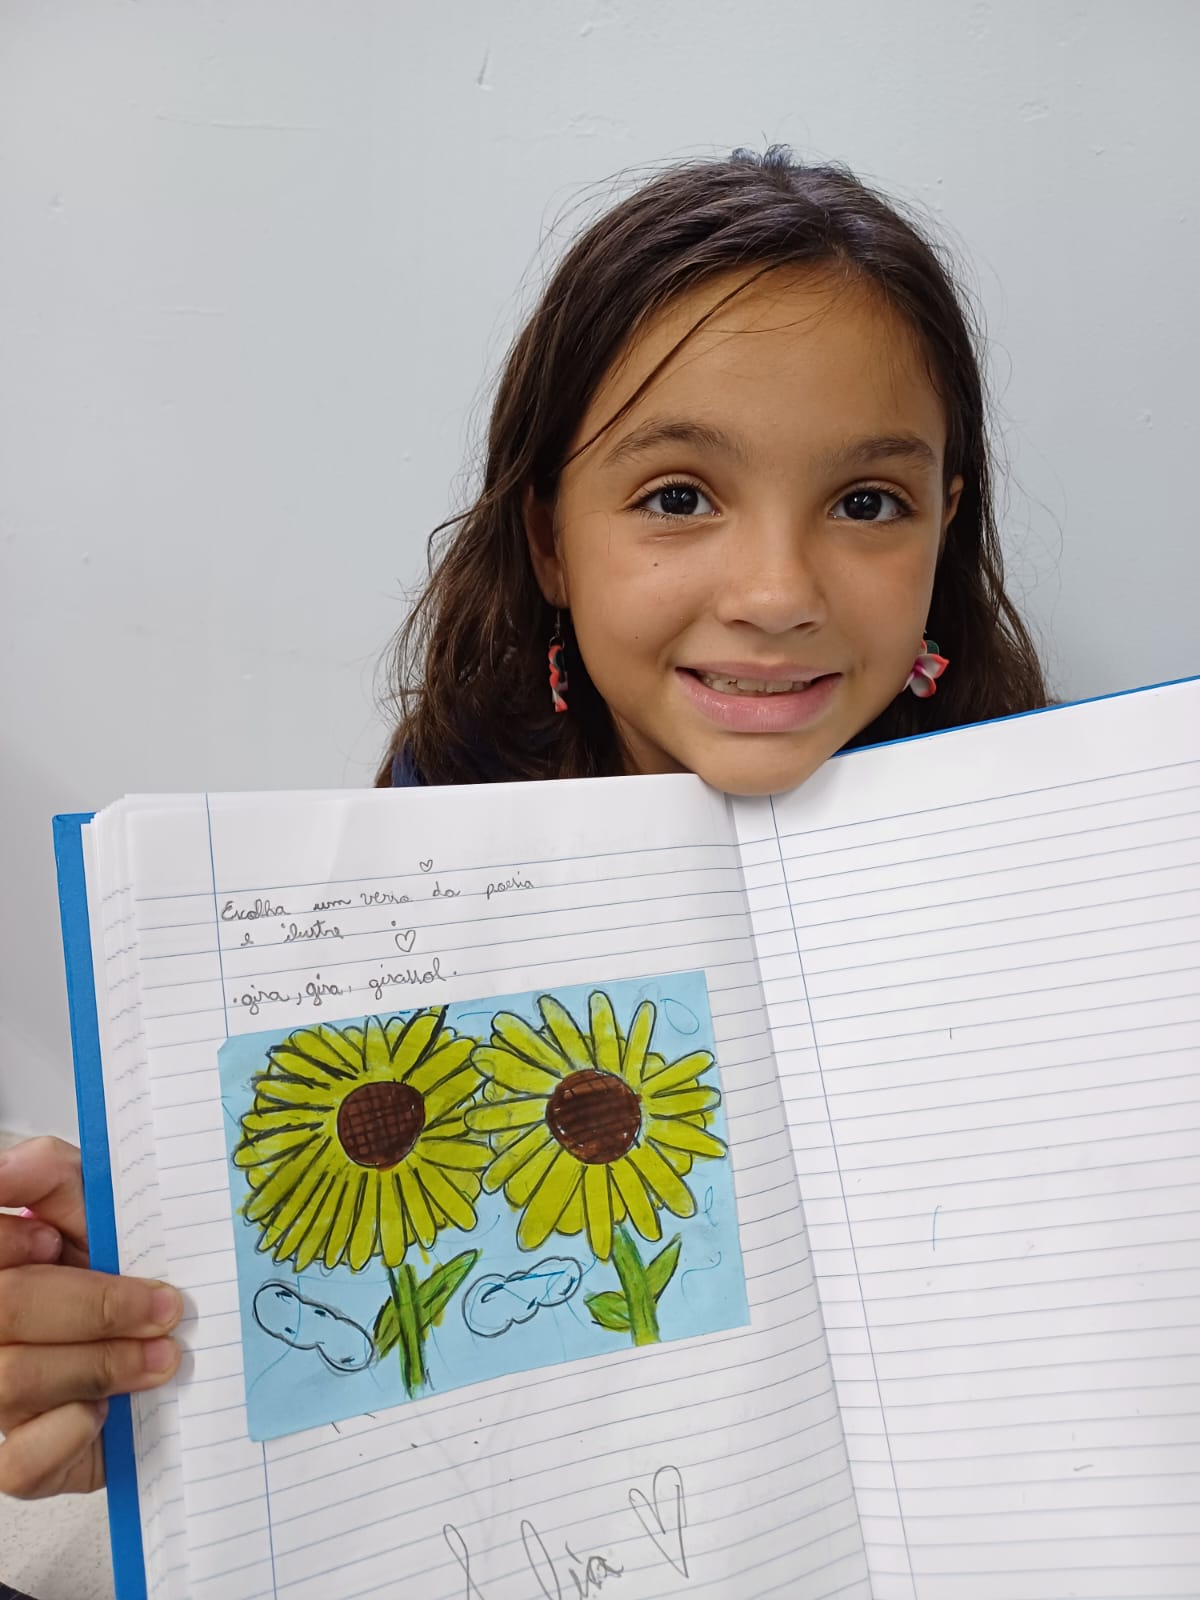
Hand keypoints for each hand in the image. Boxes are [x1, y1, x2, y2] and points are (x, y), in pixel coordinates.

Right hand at [0, 1137, 182, 1496]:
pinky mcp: (21, 1461)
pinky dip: (72, 1431)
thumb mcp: (93, 1201)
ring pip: (12, 1381)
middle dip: (94, 1307)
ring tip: (163, 1356)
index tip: (54, 1238)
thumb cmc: (117, 1262)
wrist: (165, 1335)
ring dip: (104, 1364)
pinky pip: (21, 1462)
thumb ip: (50, 1174)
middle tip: (164, 1307)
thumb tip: (5, 1169)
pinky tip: (106, 1410)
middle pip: (4, 1310)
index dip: (7, 1241)